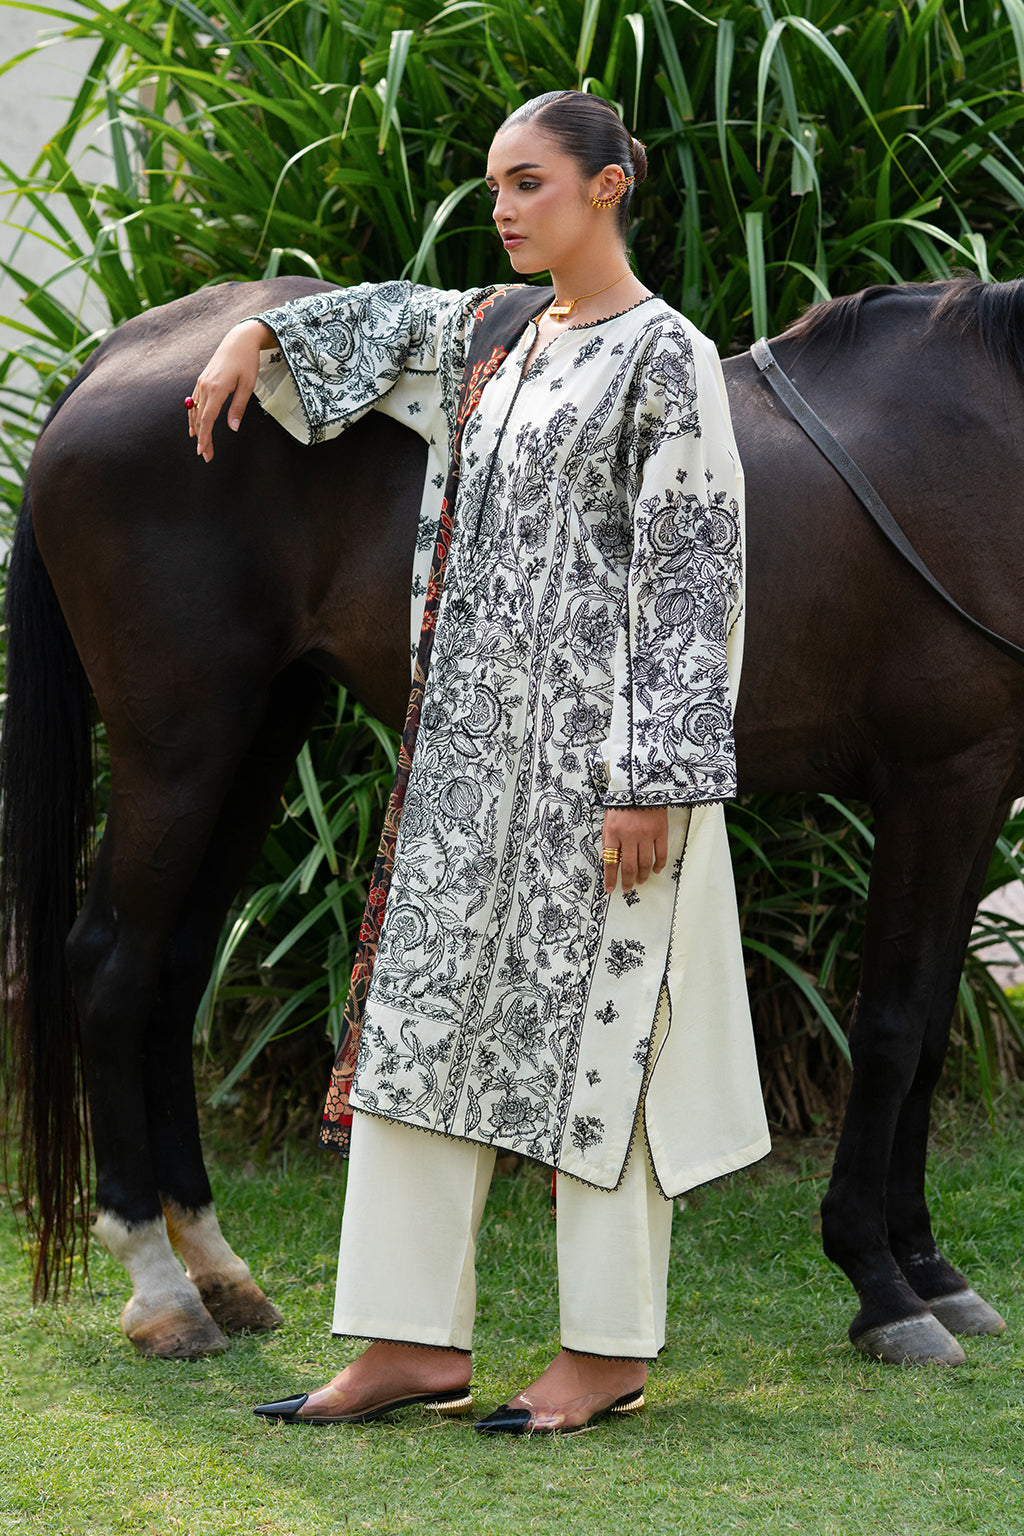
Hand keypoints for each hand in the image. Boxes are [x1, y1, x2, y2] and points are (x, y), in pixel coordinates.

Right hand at [187, 320, 274, 461]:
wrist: (239, 340)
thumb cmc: (247, 362)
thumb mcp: (248, 386)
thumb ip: (238, 407)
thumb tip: (232, 428)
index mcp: (217, 389)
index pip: (207, 419)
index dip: (205, 437)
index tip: (203, 451)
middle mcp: (205, 386)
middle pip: (200, 418)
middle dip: (202, 438)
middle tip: (205, 456)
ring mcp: (201, 383)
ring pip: (194, 411)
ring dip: (197, 429)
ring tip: (201, 445)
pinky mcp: (202, 380)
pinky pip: (194, 402)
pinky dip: (194, 416)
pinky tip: (195, 426)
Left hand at [601, 806, 668, 893]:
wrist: (641, 783)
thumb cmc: (622, 801)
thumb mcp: (609, 818)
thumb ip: (608, 838)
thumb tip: (606, 858)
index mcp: (613, 832)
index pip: (610, 861)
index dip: (610, 878)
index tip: (610, 889)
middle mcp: (629, 836)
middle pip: (628, 866)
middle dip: (627, 881)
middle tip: (627, 888)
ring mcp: (646, 834)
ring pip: (645, 863)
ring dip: (642, 875)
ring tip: (640, 881)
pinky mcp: (661, 831)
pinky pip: (661, 854)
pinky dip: (659, 865)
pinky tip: (656, 871)